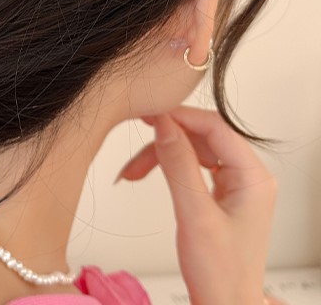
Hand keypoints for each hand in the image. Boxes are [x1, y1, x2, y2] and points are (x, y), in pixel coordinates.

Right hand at [115, 106, 278, 304]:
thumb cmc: (219, 273)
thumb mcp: (195, 215)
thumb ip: (178, 165)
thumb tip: (163, 124)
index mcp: (254, 177)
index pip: (215, 128)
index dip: (180, 117)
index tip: (149, 114)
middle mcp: (247, 176)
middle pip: (201, 136)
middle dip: (165, 140)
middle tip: (135, 141)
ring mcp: (234, 184)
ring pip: (191, 149)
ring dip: (160, 155)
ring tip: (132, 171)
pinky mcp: (220, 194)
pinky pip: (190, 165)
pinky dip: (166, 166)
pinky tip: (145, 173)